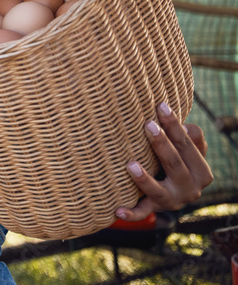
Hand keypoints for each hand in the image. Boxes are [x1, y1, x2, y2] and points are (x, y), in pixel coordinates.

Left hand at [115, 101, 212, 220]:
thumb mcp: (188, 149)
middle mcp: (191, 189)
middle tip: (147, 125)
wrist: (174, 191)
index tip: (161, 105)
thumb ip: (190, 136)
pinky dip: (131, 213)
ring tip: (129, 164)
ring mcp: (173, 201)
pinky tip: (117, 211)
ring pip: (159, 191)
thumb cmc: (177, 158)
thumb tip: (185, 126)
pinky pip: (142, 212)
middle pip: (175, 164)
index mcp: (202, 172)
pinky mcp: (155, 209)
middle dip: (161, 144)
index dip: (175, 125)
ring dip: (144, 179)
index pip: (188, 145)